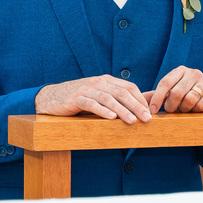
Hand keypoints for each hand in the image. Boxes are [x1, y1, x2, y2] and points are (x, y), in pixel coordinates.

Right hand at [35, 75, 151, 123]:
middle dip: (136, 106)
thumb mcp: (100, 96)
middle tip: (147, 118)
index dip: (141, 99)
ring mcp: (87, 89)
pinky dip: (102, 110)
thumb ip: (118, 99)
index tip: (150, 112)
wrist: (52, 97)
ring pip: (109, 99)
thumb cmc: (80, 99)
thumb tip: (142, 104)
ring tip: (133, 121)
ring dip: (123, 110)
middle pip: (122, 93)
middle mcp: (98, 82)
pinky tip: (111, 118)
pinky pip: (91, 104)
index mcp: (106, 80)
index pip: (129, 87)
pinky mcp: (76, 98)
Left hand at [144, 66, 202, 113]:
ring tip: (185, 110)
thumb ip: (157, 95)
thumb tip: (138, 98)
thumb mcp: (173, 92)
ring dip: (185, 109)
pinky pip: (201, 104)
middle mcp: (193, 73)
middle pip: (176, 92)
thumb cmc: (188, 94)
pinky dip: (196, 110)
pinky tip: (196, 110)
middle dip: (171, 106)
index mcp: (180, 71)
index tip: (153, 111)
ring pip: (189, 99)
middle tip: (171, 111)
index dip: (157, 98)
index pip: (165, 83)